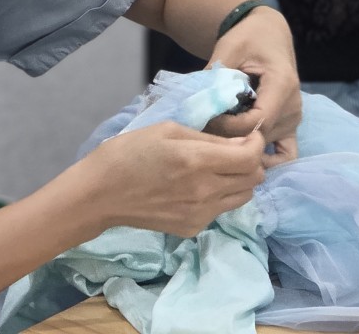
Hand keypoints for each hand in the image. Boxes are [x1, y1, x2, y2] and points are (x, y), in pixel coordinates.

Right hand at [81, 121, 265, 236]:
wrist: (101, 193)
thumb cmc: (129, 152)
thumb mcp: (167, 130)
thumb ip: (208, 137)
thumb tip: (240, 143)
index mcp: (197, 161)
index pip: (251, 158)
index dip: (257, 144)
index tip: (248, 136)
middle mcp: (205, 191)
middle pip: (254, 179)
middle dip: (251, 161)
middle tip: (234, 150)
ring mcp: (200, 214)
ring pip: (243, 197)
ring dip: (239, 180)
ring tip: (218, 168)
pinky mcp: (192, 228)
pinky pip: (221, 210)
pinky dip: (220, 196)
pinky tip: (198, 186)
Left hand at [208, 6, 301, 165]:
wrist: (268, 34)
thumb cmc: (248, 38)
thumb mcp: (228, 49)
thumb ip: (215, 78)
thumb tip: (197, 107)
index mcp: (282, 85)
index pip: (256, 123)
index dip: (228, 126)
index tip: (206, 116)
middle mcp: (293, 107)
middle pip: (259, 138)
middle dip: (228, 136)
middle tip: (204, 126)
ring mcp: (294, 120)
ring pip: (265, 147)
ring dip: (239, 143)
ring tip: (216, 130)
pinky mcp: (291, 126)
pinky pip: (285, 154)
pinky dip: (265, 158)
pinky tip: (241, 152)